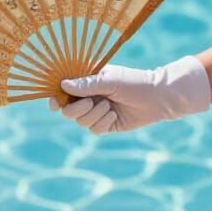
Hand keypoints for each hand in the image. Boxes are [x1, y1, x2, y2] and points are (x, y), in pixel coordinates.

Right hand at [51, 55, 210, 133]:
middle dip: (78, 109)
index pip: (63, 91)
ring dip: (95, 115)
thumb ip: (86, 84)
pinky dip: (103, 123)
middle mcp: (88, 97)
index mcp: (86, 82)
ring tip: (110, 106)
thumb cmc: (134, 82)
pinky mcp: (104, 125)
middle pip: (67, 111)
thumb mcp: (109, 80)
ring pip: (80, 122)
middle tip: (91, 102)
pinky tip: (115, 115)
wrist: (157, 98)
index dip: (55, 98)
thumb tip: (63, 85)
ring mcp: (96, 112)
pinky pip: (93, 130)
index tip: (55, 103)